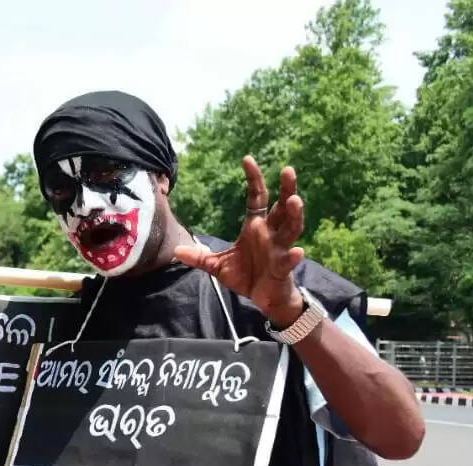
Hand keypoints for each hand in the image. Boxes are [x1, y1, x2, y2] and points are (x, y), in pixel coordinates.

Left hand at [173, 155, 306, 326]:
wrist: (264, 299)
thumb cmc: (247, 276)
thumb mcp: (218, 266)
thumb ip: (199, 257)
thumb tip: (176, 250)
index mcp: (256, 227)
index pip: (258, 197)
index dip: (254, 179)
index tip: (247, 160)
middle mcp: (271, 233)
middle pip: (282, 207)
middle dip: (287, 189)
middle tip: (287, 170)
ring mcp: (280, 250)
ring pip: (291, 228)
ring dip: (294, 215)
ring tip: (295, 200)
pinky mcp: (283, 268)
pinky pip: (288, 261)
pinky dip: (293, 256)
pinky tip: (296, 251)